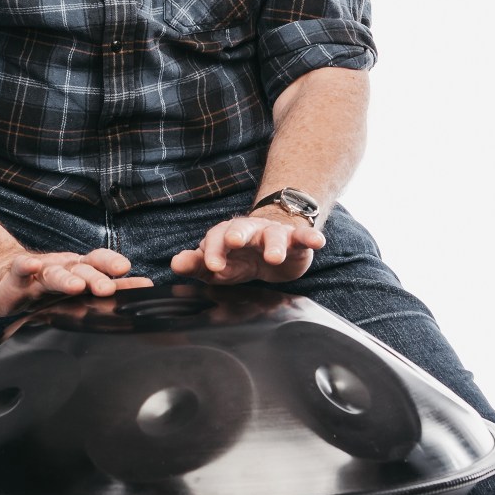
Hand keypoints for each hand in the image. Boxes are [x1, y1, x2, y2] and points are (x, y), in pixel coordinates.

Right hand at [0, 246, 153, 317]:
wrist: (2, 278)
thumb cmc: (47, 285)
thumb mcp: (78, 287)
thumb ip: (110, 287)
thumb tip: (146, 287)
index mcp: (78, 269)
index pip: (99, 263)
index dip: (115, 266)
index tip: (135, 275)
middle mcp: (61, 267)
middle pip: (81, 269)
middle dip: (95, 278)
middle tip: (108, 288)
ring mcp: (38, 273)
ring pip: (53, 273)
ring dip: (65, 278)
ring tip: (76, 285)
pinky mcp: (14, 281)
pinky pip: (19, 271)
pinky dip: (25, 267)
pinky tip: (31, 266)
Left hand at [169, 212, 325, 285]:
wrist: (272, 250)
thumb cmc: (239, 259)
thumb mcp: (218, 266)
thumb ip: (198, 265)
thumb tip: (175, 264)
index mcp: (225, 237)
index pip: (214, 240)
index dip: (213, 251)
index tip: (212, 266)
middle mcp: (248, 232)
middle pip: (241, 228)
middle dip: (237, 234)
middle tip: (233, 242)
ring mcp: (273, 234)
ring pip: (273, 235)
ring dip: (274, 244)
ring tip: (274, 256)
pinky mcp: (296, 240)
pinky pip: (304, 237)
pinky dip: (311, 237)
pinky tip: (318, 241)